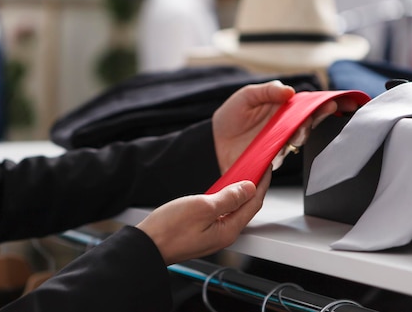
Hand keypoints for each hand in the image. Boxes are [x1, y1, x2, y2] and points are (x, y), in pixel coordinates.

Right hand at [137, 170, 271, 264]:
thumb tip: (249, 188)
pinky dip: (225, 199)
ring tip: (242, 176)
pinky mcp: (202, 232)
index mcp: (228, 230)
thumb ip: (229, 198)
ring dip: (239, 193)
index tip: (265, 167)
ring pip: (233, 210)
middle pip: (246, 208)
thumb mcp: (202, 206)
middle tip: (256, 168)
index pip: (253, 203)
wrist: (146, 246)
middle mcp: (223, 235)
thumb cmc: (169, 230)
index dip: (261, 183)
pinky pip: (221, 213)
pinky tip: (221, 191)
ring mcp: (212, 234)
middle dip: (253, 188)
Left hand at [212, 81, 360, 172]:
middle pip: (310, 120)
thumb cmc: (230, 117)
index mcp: (282, 109)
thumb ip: (267, 91)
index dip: (323, 102)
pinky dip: (288, 146)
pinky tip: (289, 140)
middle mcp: (285, 126)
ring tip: (302, 123)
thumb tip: (289, 92)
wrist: (212, 140)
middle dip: (322, 114)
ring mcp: (279, 143)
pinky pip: (285, 153)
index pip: (307, 104)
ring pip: (300, 137)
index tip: (337, 100)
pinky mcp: (271, 158)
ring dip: (304, 129)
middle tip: (328, 108)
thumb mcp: (246, 96)